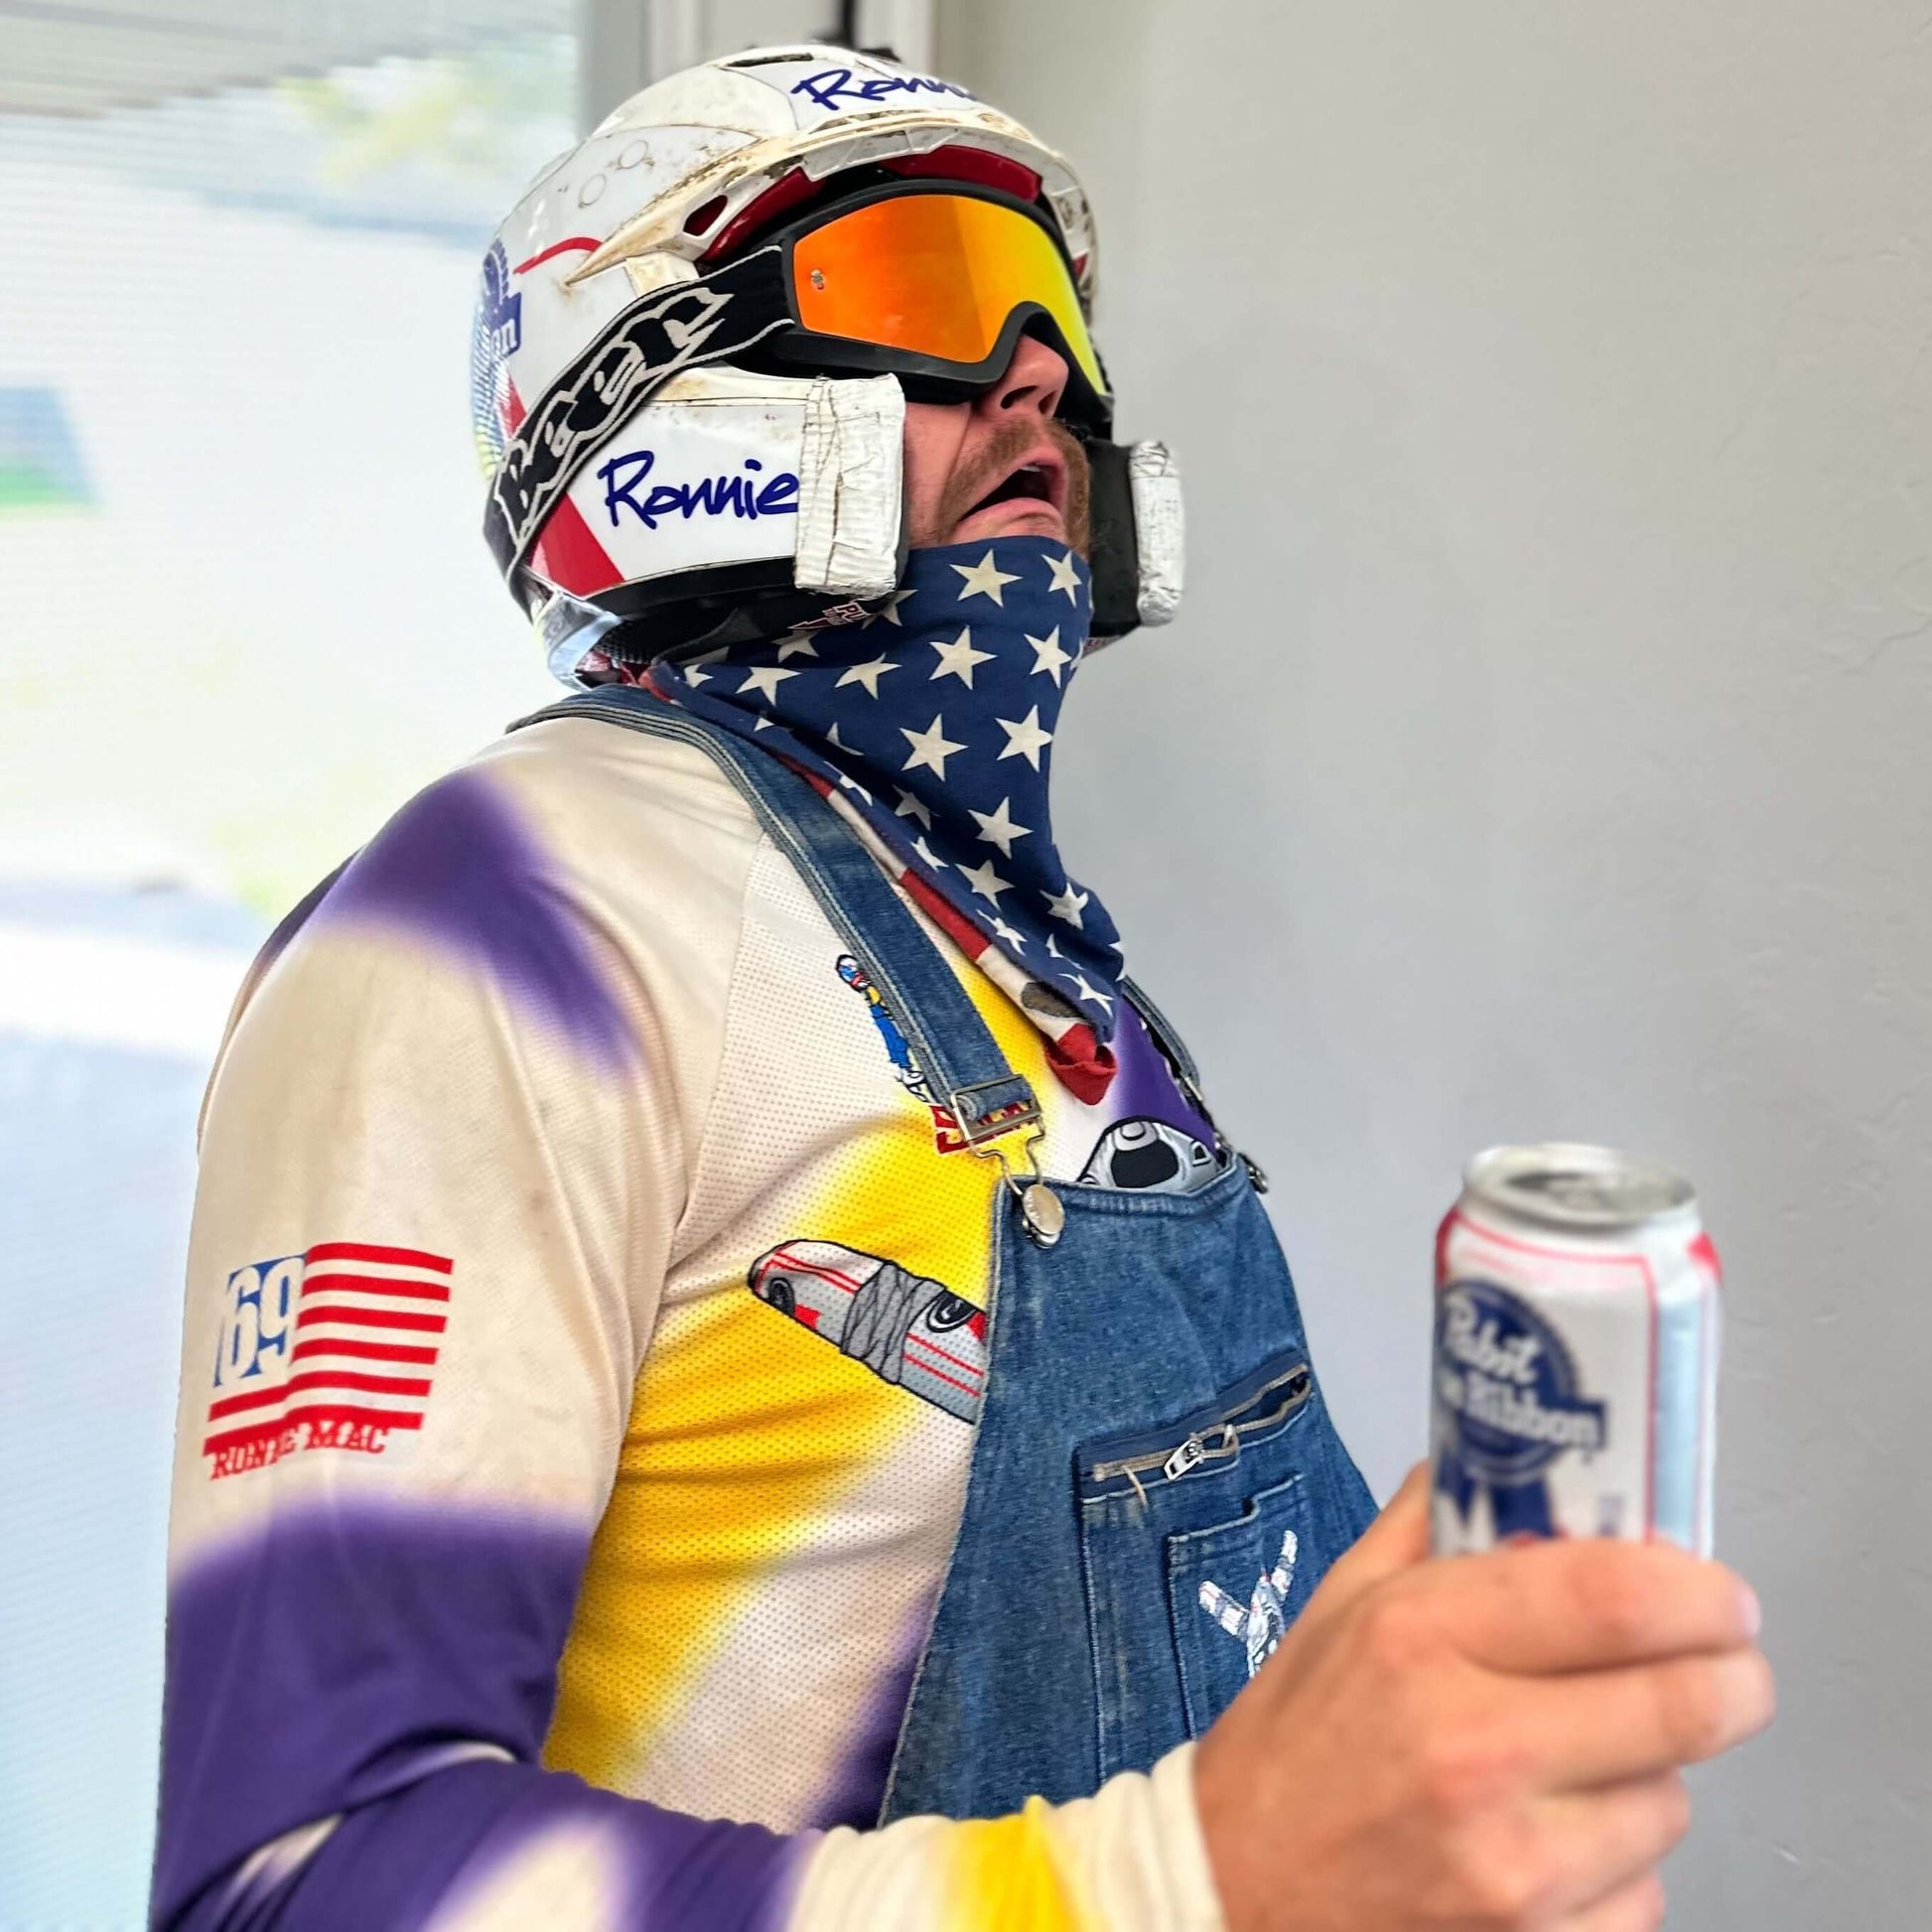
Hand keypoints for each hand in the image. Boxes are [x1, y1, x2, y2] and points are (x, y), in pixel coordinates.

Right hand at [1193, 1465, 1773, 1931]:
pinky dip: (1617, 1867)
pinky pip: (1643, 1894)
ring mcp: (1512, 1863)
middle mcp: (1473, 1746)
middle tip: (1722, 1666)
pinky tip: (1551, 1842)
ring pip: (1670, 1802)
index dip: (1700, 1590)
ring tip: (1579, 1764)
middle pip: (1687, 1703)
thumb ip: (1428, 1527)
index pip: (1616, 1596)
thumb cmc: (1290, 1749)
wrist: (1234, 1893)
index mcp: (1421, 1637)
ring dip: (1650, 1775)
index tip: (1720, 1592)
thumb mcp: (1339, 1606)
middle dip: (1731, 1678)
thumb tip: (1505, 1463)